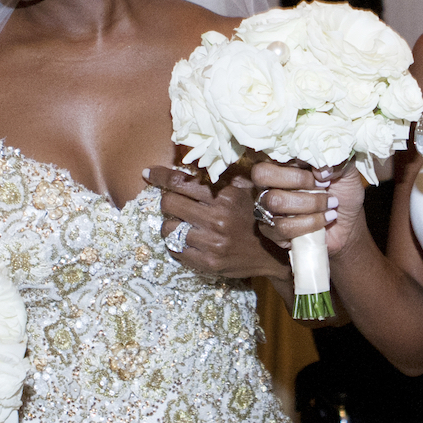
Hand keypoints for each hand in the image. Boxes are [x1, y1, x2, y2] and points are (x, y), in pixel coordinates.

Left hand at [144, 165, 288, 278]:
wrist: (274, 254)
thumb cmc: (256, 216)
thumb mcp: (247, 189)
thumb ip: (226, 175)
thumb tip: (198, 159)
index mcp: (225, 196)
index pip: (181, 181)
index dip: (160, 176)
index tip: (148, 173)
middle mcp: (218, 219)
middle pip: (169, 203)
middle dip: (167, 200)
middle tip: (173, 202)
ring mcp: (212, 243)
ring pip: (168, 229)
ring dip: (171, 225)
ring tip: (182, 224)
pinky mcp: (208, 263)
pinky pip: (175, 250)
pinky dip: (176, 244)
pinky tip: (186, 240)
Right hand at [249, 159, 363, 255]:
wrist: (348, 224)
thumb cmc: (342, 193)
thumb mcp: (346, 171)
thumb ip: (336, 162)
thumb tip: (320, 171)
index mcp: (283, 162)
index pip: (272, 151)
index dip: (297, 159)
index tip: (321, 169)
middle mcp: (269, 182)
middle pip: (262, 175)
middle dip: (298, 180)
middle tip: (323, 186)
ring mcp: (266, 207)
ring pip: (274, 201)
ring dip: (309, 204)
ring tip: (330, 205)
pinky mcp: (270, 230)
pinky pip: (282, 227)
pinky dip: (309, 223)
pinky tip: (325, 219)